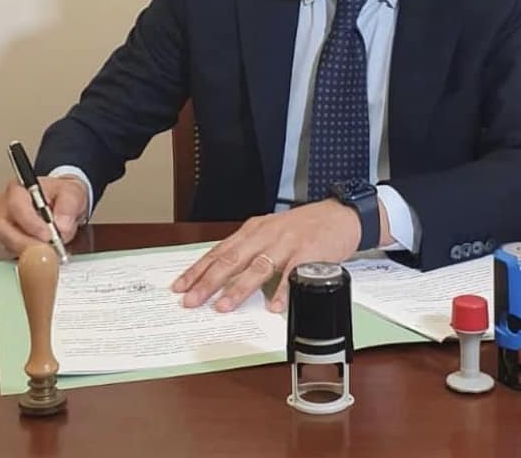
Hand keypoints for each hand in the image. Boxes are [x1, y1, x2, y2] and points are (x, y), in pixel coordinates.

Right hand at [0, 175, 87, 255]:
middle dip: (27, 243)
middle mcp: (5, 207)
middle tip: (48, 250)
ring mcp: (4, 225)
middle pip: (4, 230)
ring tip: (51, 251)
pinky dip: (30, 256)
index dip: (31, 224)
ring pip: (8, 244)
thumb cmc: (63, 194)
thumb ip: (68, 207)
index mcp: (18, 190)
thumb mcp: (73, 193)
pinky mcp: (9, 240)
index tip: (48, 235)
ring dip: (29, 251)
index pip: (16, 207)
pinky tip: (46, 254)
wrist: (64, 201)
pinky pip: (14, 252)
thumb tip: (61, 228)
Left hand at [172, 199, 375, 312]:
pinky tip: (274, 306)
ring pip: (258, 266)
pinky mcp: (310, 252)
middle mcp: (267, 234)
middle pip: (233, 259)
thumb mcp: (272, 231)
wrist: (341, 215)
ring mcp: (288, 242)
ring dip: (240, 288)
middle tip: (191, 300)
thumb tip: (223, 277)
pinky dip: (283, 291)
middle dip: (209, 281)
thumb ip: (251, 250)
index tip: (180, 286)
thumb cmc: (304, 227)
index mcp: (254, 230)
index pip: (220, 250)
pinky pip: (294, 273)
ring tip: (223, 306)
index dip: (199, 269)